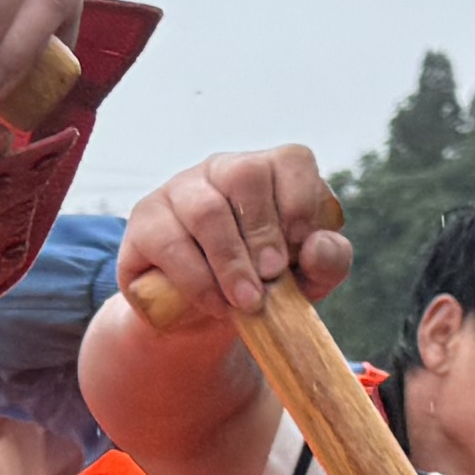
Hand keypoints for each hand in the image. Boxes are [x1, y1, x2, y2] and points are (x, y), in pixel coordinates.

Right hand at [111, 144, 348, 329]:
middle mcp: (223, 169)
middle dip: (263, 234)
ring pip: (205, 209)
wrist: (204, 315)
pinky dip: (197, 280)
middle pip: (244, 175)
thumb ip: (328, 261)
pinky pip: (169, 242)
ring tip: (246, 303)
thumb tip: (317, 246)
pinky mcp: (145, 221)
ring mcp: (179, 190)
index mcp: (270, 172)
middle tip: (272, 279)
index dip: (300, 202)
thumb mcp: (307, 279)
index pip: (291, 160)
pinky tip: (214, 304)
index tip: (302, 248)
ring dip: (230, 262)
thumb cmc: (264, 284)